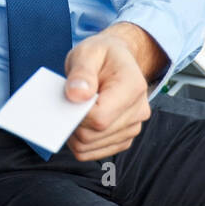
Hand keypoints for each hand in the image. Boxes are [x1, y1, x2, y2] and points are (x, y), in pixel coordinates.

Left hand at [62, 31, 151, 161]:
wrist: (117, 59)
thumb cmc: (102, 54)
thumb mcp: (88, 52)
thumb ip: (81, 72)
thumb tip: (76, 96)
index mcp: (133, 87)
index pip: (100, 117)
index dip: (77, 113)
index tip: (68, 98)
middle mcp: (138, 111)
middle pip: (94, 134)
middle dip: (72, 122)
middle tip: (66, 102)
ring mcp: (132, 128)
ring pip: (90, 147)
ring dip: (73, 133)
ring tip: (72, 110)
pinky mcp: (123, 139)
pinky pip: (93, 153)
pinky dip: (79, 142)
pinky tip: (77, 122)